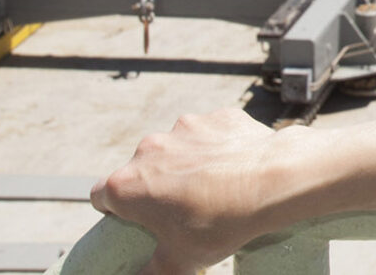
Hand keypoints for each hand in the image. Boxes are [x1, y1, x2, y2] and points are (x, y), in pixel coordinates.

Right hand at [91, 108, 289, 274]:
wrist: (274, 181)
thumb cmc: (222, 222)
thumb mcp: (180, 261)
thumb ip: (153, 272)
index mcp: (127, 184)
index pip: (102, 196)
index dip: (115, 210)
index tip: (134, 220)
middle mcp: (149, 149)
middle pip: (142, 169)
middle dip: (156, 187)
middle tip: (181, 208)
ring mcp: (185, 128)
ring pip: (178, 148)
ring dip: (188, 164)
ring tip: (215, 188)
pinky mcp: (218, 116)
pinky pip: (211, 134)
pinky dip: (218, 147)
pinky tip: (236, 167)